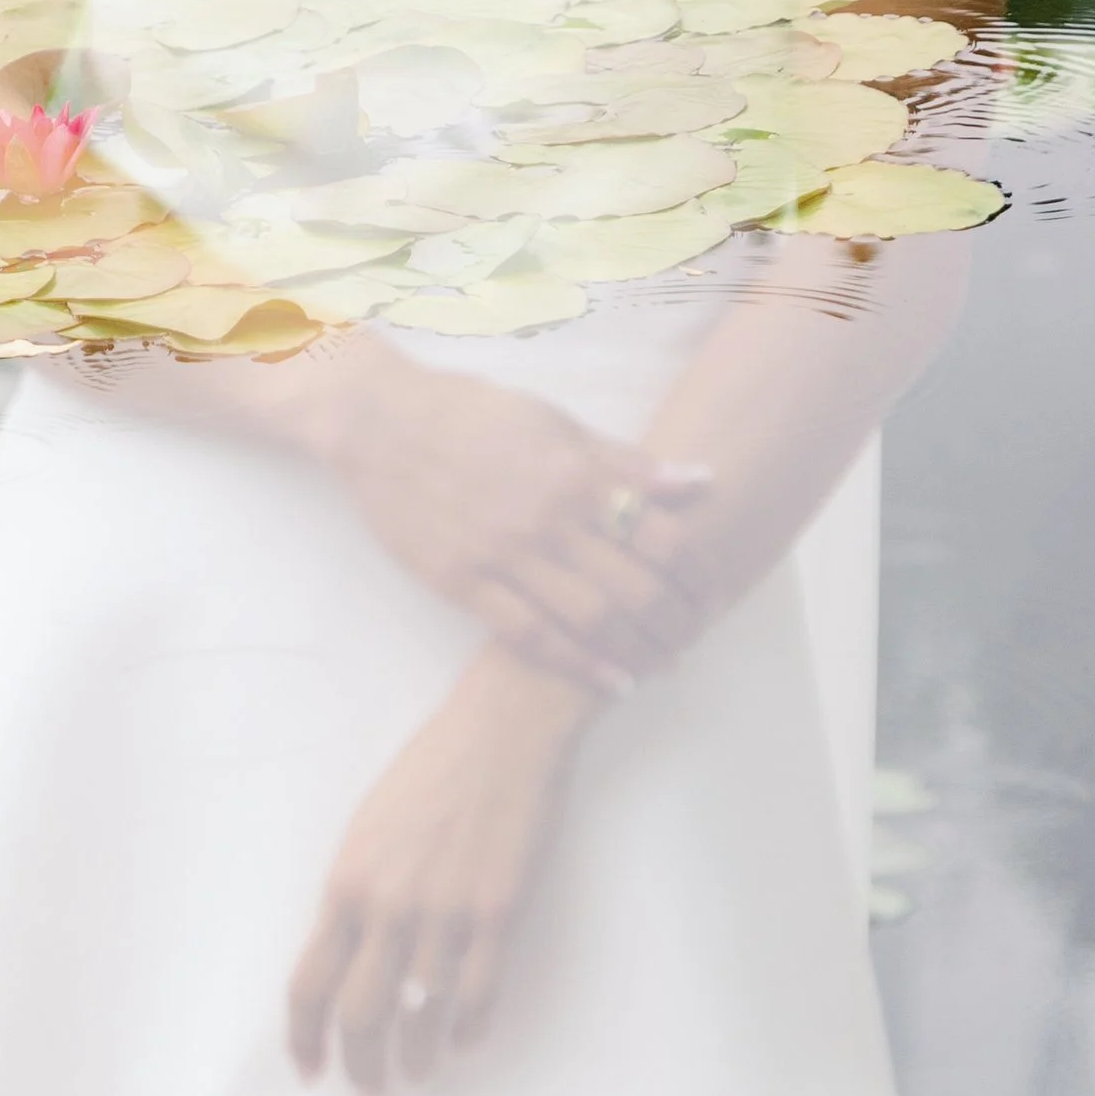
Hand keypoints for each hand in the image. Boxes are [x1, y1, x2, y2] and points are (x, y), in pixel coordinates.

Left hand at [289, 645, 588, 1094]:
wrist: (500, 733)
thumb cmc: (430, 771)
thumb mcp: (368, 829)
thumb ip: (356, 895)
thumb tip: (347, 954)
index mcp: (347, 884)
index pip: (308, 984)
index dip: (304, 1038)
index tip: (308, 1066)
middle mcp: (389, 909)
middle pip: (360, 1016)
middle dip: (359, 1064)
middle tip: (366, 1086)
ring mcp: (446, 915)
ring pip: (422, 1017)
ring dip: (416, 1056)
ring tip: (415, 1069)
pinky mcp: (498, 915)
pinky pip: (478, 996)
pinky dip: (467, 1029)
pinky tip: (461, 1039)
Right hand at [323, 345, 706, 692]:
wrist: (382, 425)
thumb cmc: (474, 416)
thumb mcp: (557, 424)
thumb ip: (626, 462)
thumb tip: (698, 482)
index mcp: (575, 475)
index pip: (663, 537)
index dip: (698, 574)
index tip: (712, 591)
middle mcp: (546, 520)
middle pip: (636, 589)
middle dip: (677, 622)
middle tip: (695, 635)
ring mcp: (502, 555)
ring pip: (590, 620)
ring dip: (638, 651)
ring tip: (663, 664)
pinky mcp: (463, 583)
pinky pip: (530, 635)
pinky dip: (578, 664)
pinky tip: (611, 679)